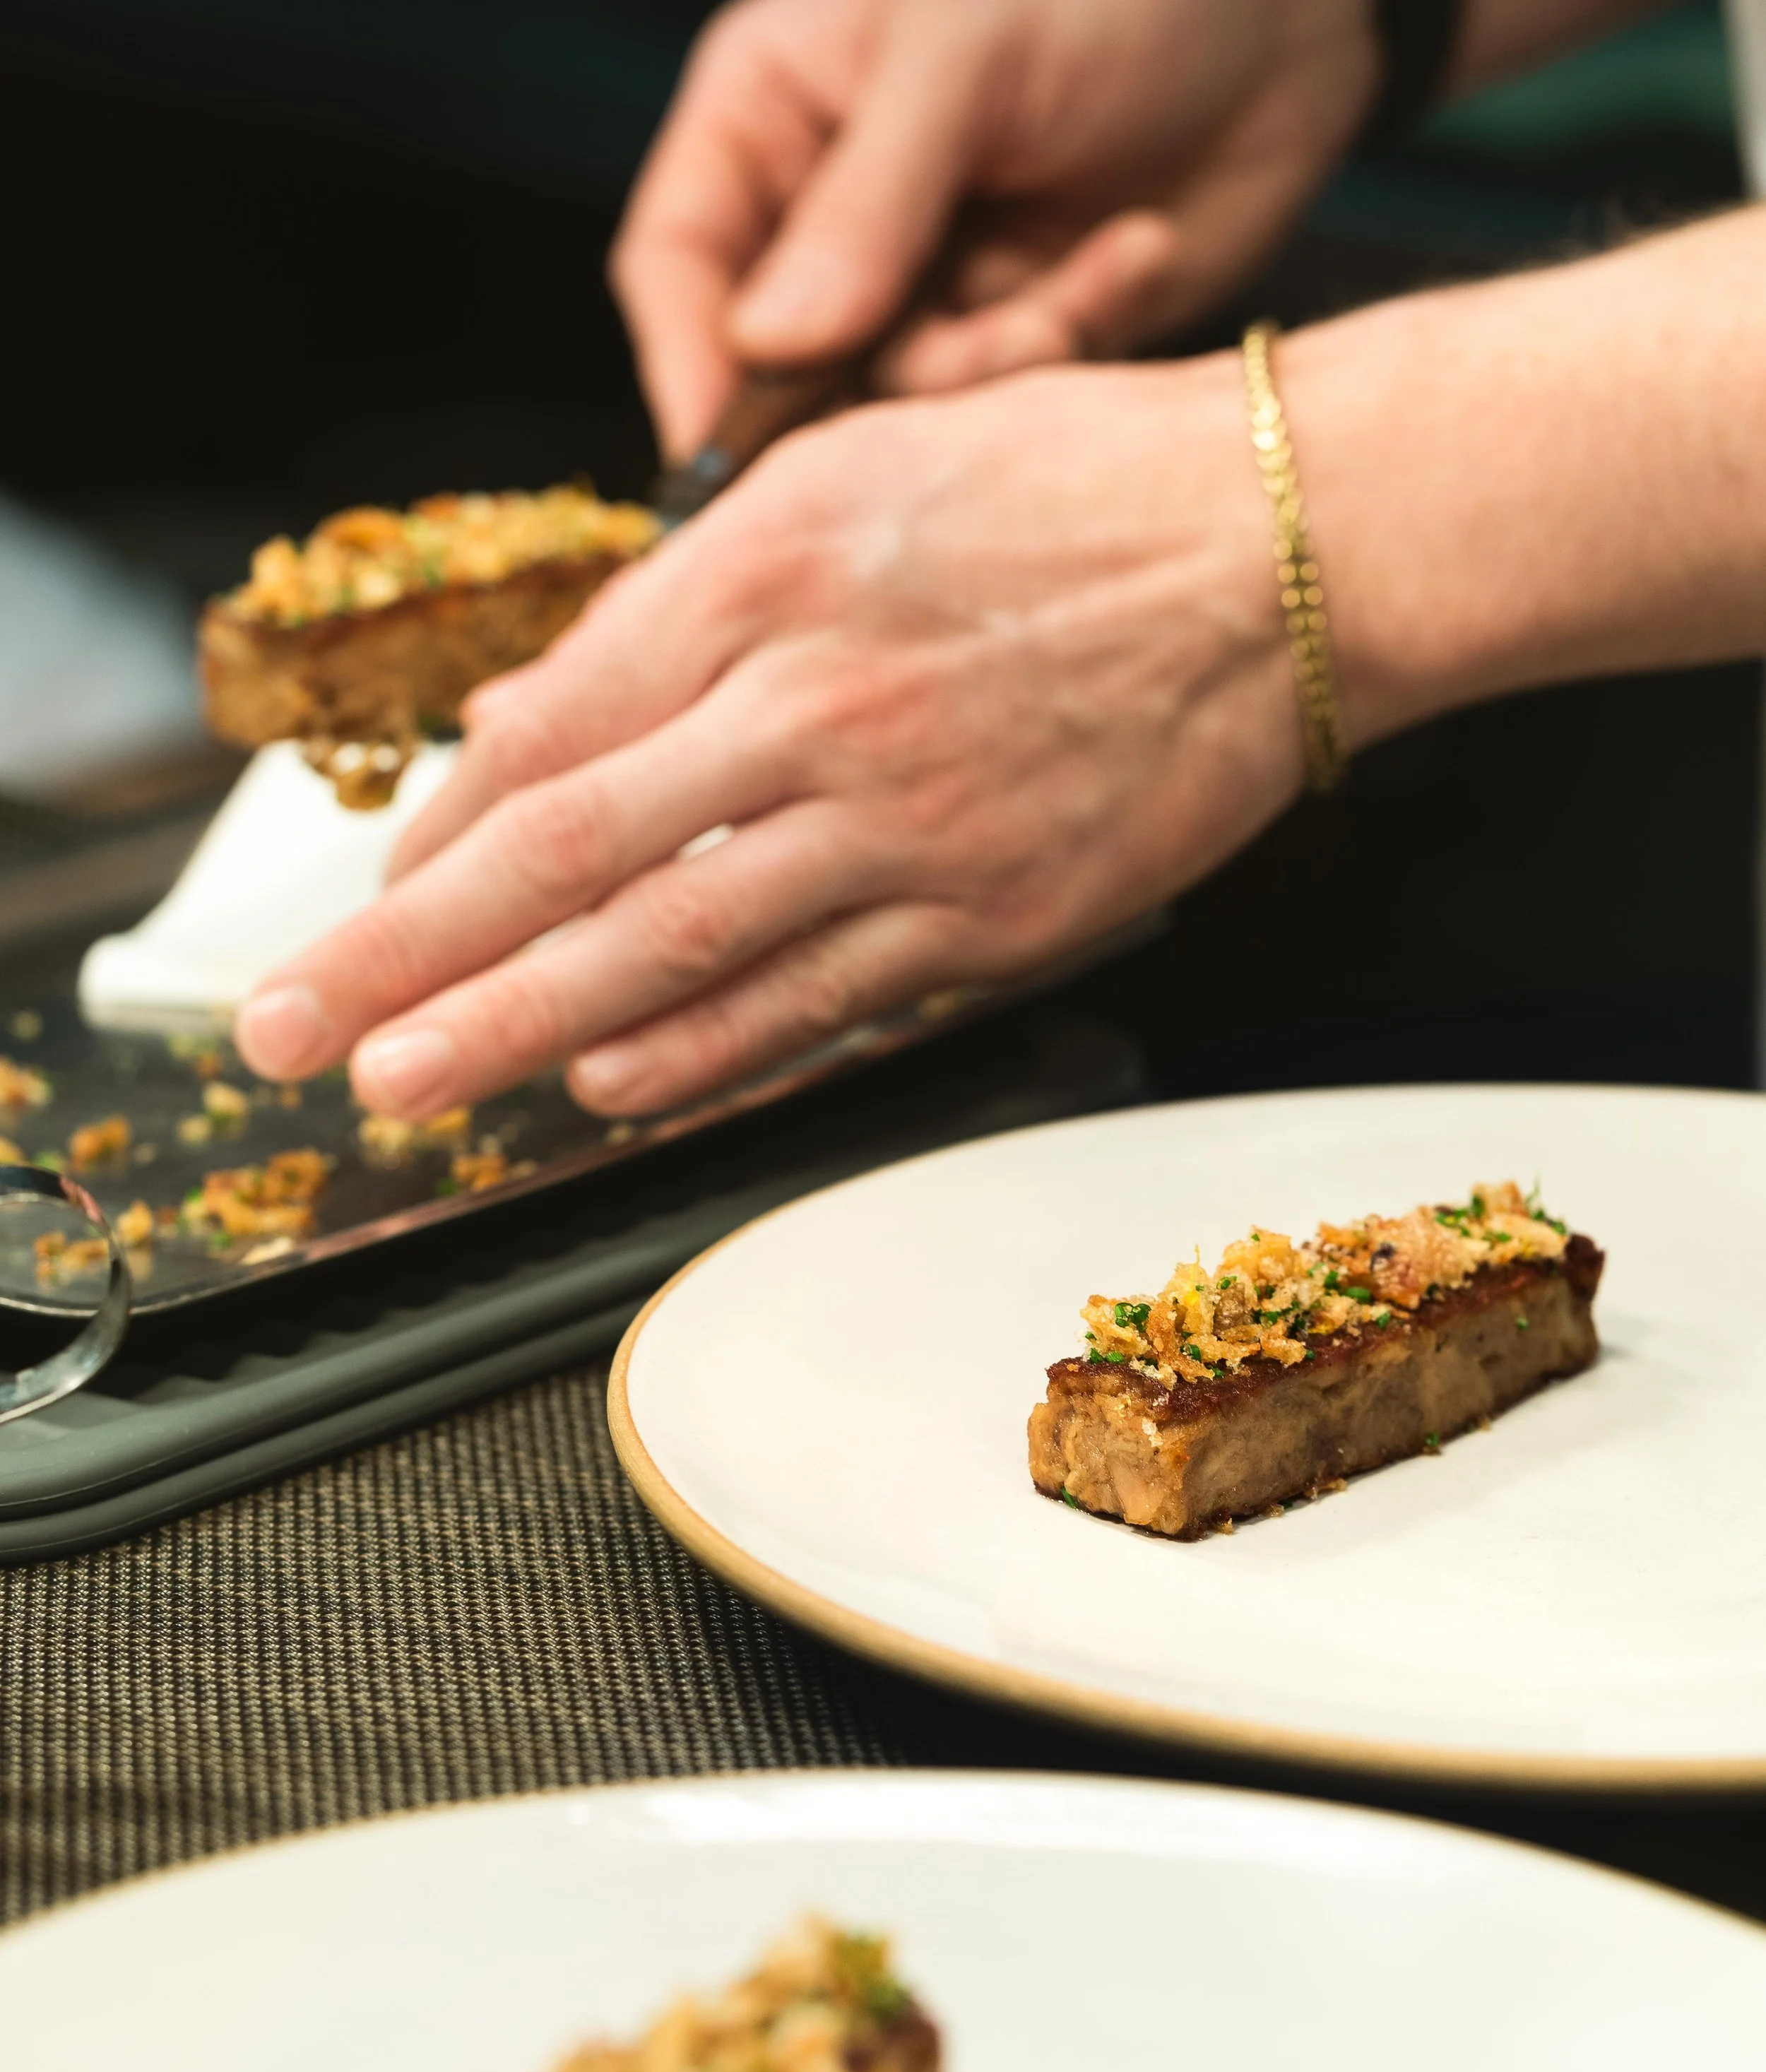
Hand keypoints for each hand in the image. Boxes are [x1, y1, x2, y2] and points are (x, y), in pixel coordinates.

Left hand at [233, 358, 1303, 1118]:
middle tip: (309, 1034)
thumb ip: (684, 604)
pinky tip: (614, 1092)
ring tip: (418, 1089)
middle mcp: (822, 707)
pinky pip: (820, 1004)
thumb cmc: (1075, 494)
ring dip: (528, 1032)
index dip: (435, 837)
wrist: (1288, 554)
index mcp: (771, 576)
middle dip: (418, 958)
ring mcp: (910, 829)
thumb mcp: (852, 475)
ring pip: (680, 951)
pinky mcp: (992, 919)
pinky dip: (707, 1055)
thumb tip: (543, 722)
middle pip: (571, 857)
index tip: (371, 903)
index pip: (552, 732)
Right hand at [614, 0, 1379, 457]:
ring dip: (1000, 363)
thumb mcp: (963, 56)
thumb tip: (768, 346)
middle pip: (783, 369)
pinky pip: (1001, 399)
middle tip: (975, 356)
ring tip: (1096, 269)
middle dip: (875, 388)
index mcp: (770, 114)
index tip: (731, 466)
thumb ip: (862, 206)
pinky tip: (1140, 250)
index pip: (675, 266)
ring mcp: (921, 283)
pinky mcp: (1014, 330)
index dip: (694, 369)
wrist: (1282, 8)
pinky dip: (1072, 341)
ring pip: (900, 404)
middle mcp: (827, 214)